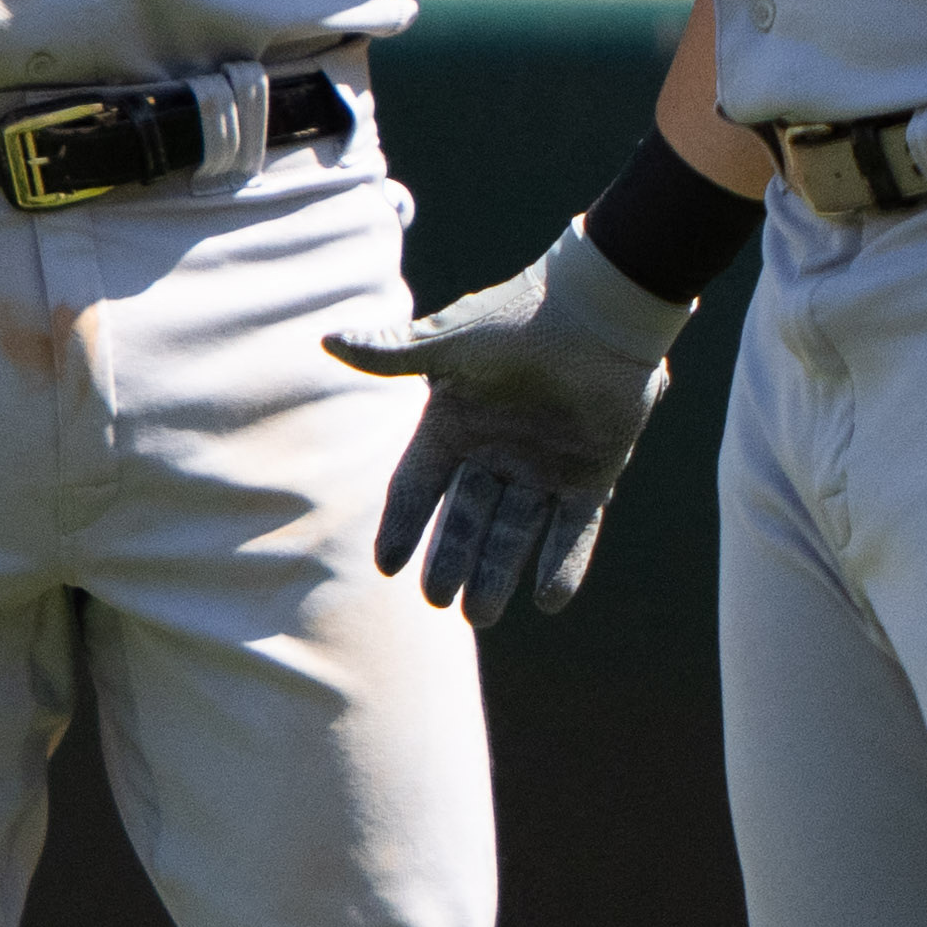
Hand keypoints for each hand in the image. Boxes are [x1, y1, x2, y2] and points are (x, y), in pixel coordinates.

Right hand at [327, 223, 691, 623]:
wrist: (597, 312)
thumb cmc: (518, 319)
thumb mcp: (449, 343)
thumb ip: (393, 353)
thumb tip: (328, 340)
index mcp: (455, 423)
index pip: (419, 485)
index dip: (402, 524)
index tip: (386, 566)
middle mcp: (496, 452)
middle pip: (465, 519)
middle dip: (451, 559)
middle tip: (438, 600)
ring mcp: (544, 467)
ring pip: (514, 533)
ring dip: (498, 573)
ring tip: (481, 614)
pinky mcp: (592, 476)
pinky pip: (573, 531)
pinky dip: (563, 564)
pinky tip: (548, 600)